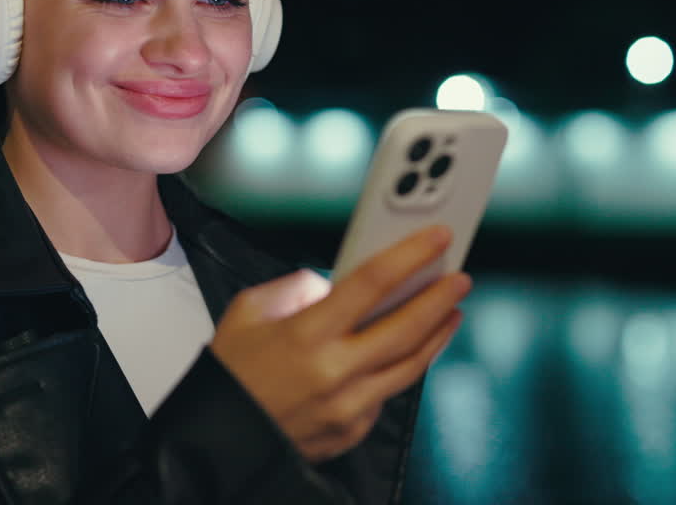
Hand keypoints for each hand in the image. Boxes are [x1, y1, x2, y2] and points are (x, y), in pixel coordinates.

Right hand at [208, 225, 468, 463]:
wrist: (216, 437)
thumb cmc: (229, 373)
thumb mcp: (248, 311)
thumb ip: (295, 287)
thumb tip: (330, 284)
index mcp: (305, 333)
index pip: (372, 283)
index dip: (411, 255)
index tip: (436, 238)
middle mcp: (332, 371)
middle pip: (406, 328)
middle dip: (439, 298)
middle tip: (459, 278)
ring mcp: (346, 406)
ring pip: (410, 366)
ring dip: (435, 335)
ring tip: (449, 313)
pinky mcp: (351, 431)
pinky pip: (386, 395)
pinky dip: (400, 369)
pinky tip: (407, 353)